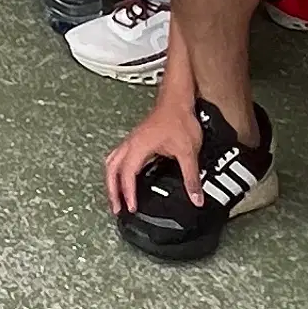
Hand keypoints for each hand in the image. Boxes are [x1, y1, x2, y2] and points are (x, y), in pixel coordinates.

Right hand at [105, 94, 201, 218]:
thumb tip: (196, 198)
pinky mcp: (136, 139)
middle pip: (111, 170)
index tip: (131, 208)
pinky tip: (124, 175)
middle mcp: (131, 143)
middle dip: (112, 191)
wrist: (177, 99)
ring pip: (111, 162)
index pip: (127, 175)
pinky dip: (116, 170)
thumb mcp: (188, 151)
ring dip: (111, 180)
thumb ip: (191, 177)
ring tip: (115, 196)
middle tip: (116, 208)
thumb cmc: (178, 118)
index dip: (128, 193)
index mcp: (139, 147)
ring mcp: (132, 140)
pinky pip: (118, 156)